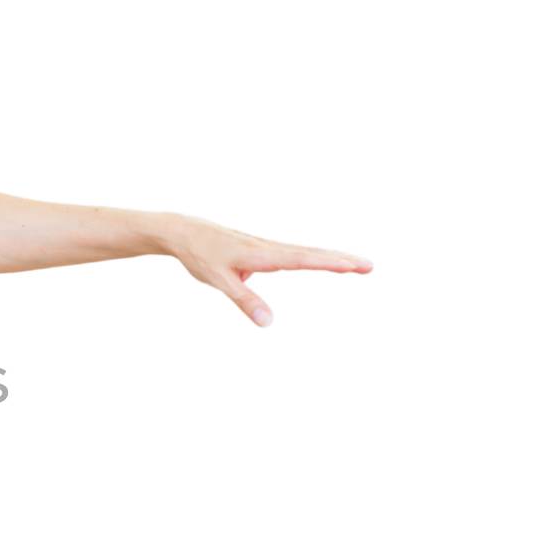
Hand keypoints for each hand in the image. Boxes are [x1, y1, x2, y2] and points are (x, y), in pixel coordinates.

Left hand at [161, 214, 371, 326]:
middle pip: (311, 254)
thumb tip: (268, 323)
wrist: (183, 231)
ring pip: (304, 253)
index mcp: (261, 254)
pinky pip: (293, 255)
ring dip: (332, 258)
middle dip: (341, 260)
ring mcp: (266, 248)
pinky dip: (314, 257)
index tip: (354, 265)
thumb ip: (245, 301)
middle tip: (370, 266)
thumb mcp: (219, 281)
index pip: (303, 260)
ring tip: (358, 265)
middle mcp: (269, 248)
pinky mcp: (261, 250)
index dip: (330, 263)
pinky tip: (325, 261)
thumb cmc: (200, 255)